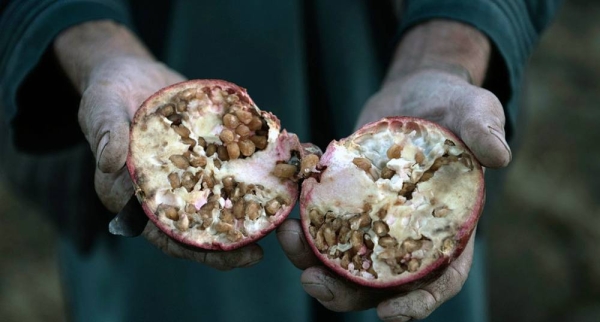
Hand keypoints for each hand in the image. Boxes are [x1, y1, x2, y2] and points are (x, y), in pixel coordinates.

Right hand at [54, 21, 262, 268]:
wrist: (129, 71)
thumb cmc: (106, 94)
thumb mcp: (100, 108)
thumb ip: (105, 133)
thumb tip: (112, 161)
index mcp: (135, 194)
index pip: (165, 233)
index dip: (194, 250)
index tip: (227, 258)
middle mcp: (166, 189)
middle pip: (198, 225)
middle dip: (227, 243)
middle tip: (257, 254)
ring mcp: (190, 171)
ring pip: (220, 199)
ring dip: (246, 211)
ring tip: (274, 221)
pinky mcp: (207, 152)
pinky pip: (230, 165)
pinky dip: (251, 170)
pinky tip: (276, 171)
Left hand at [278, 20, 510, 318]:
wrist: (416, 94)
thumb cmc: (455, 107)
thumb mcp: (476, 110)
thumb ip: (486, 129)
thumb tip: (499, 156)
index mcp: (447, 227)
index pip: (439, 278)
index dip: (416, 303)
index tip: (387, 314)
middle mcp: (407, 232)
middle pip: (377, 279)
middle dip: (344, 290)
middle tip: (311, 282)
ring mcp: (374, 218)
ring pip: (341, 255)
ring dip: (311, 256)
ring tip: (288, 234)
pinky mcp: (348, 198)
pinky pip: (324, 217)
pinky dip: (305, 214)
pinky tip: (291, 195)